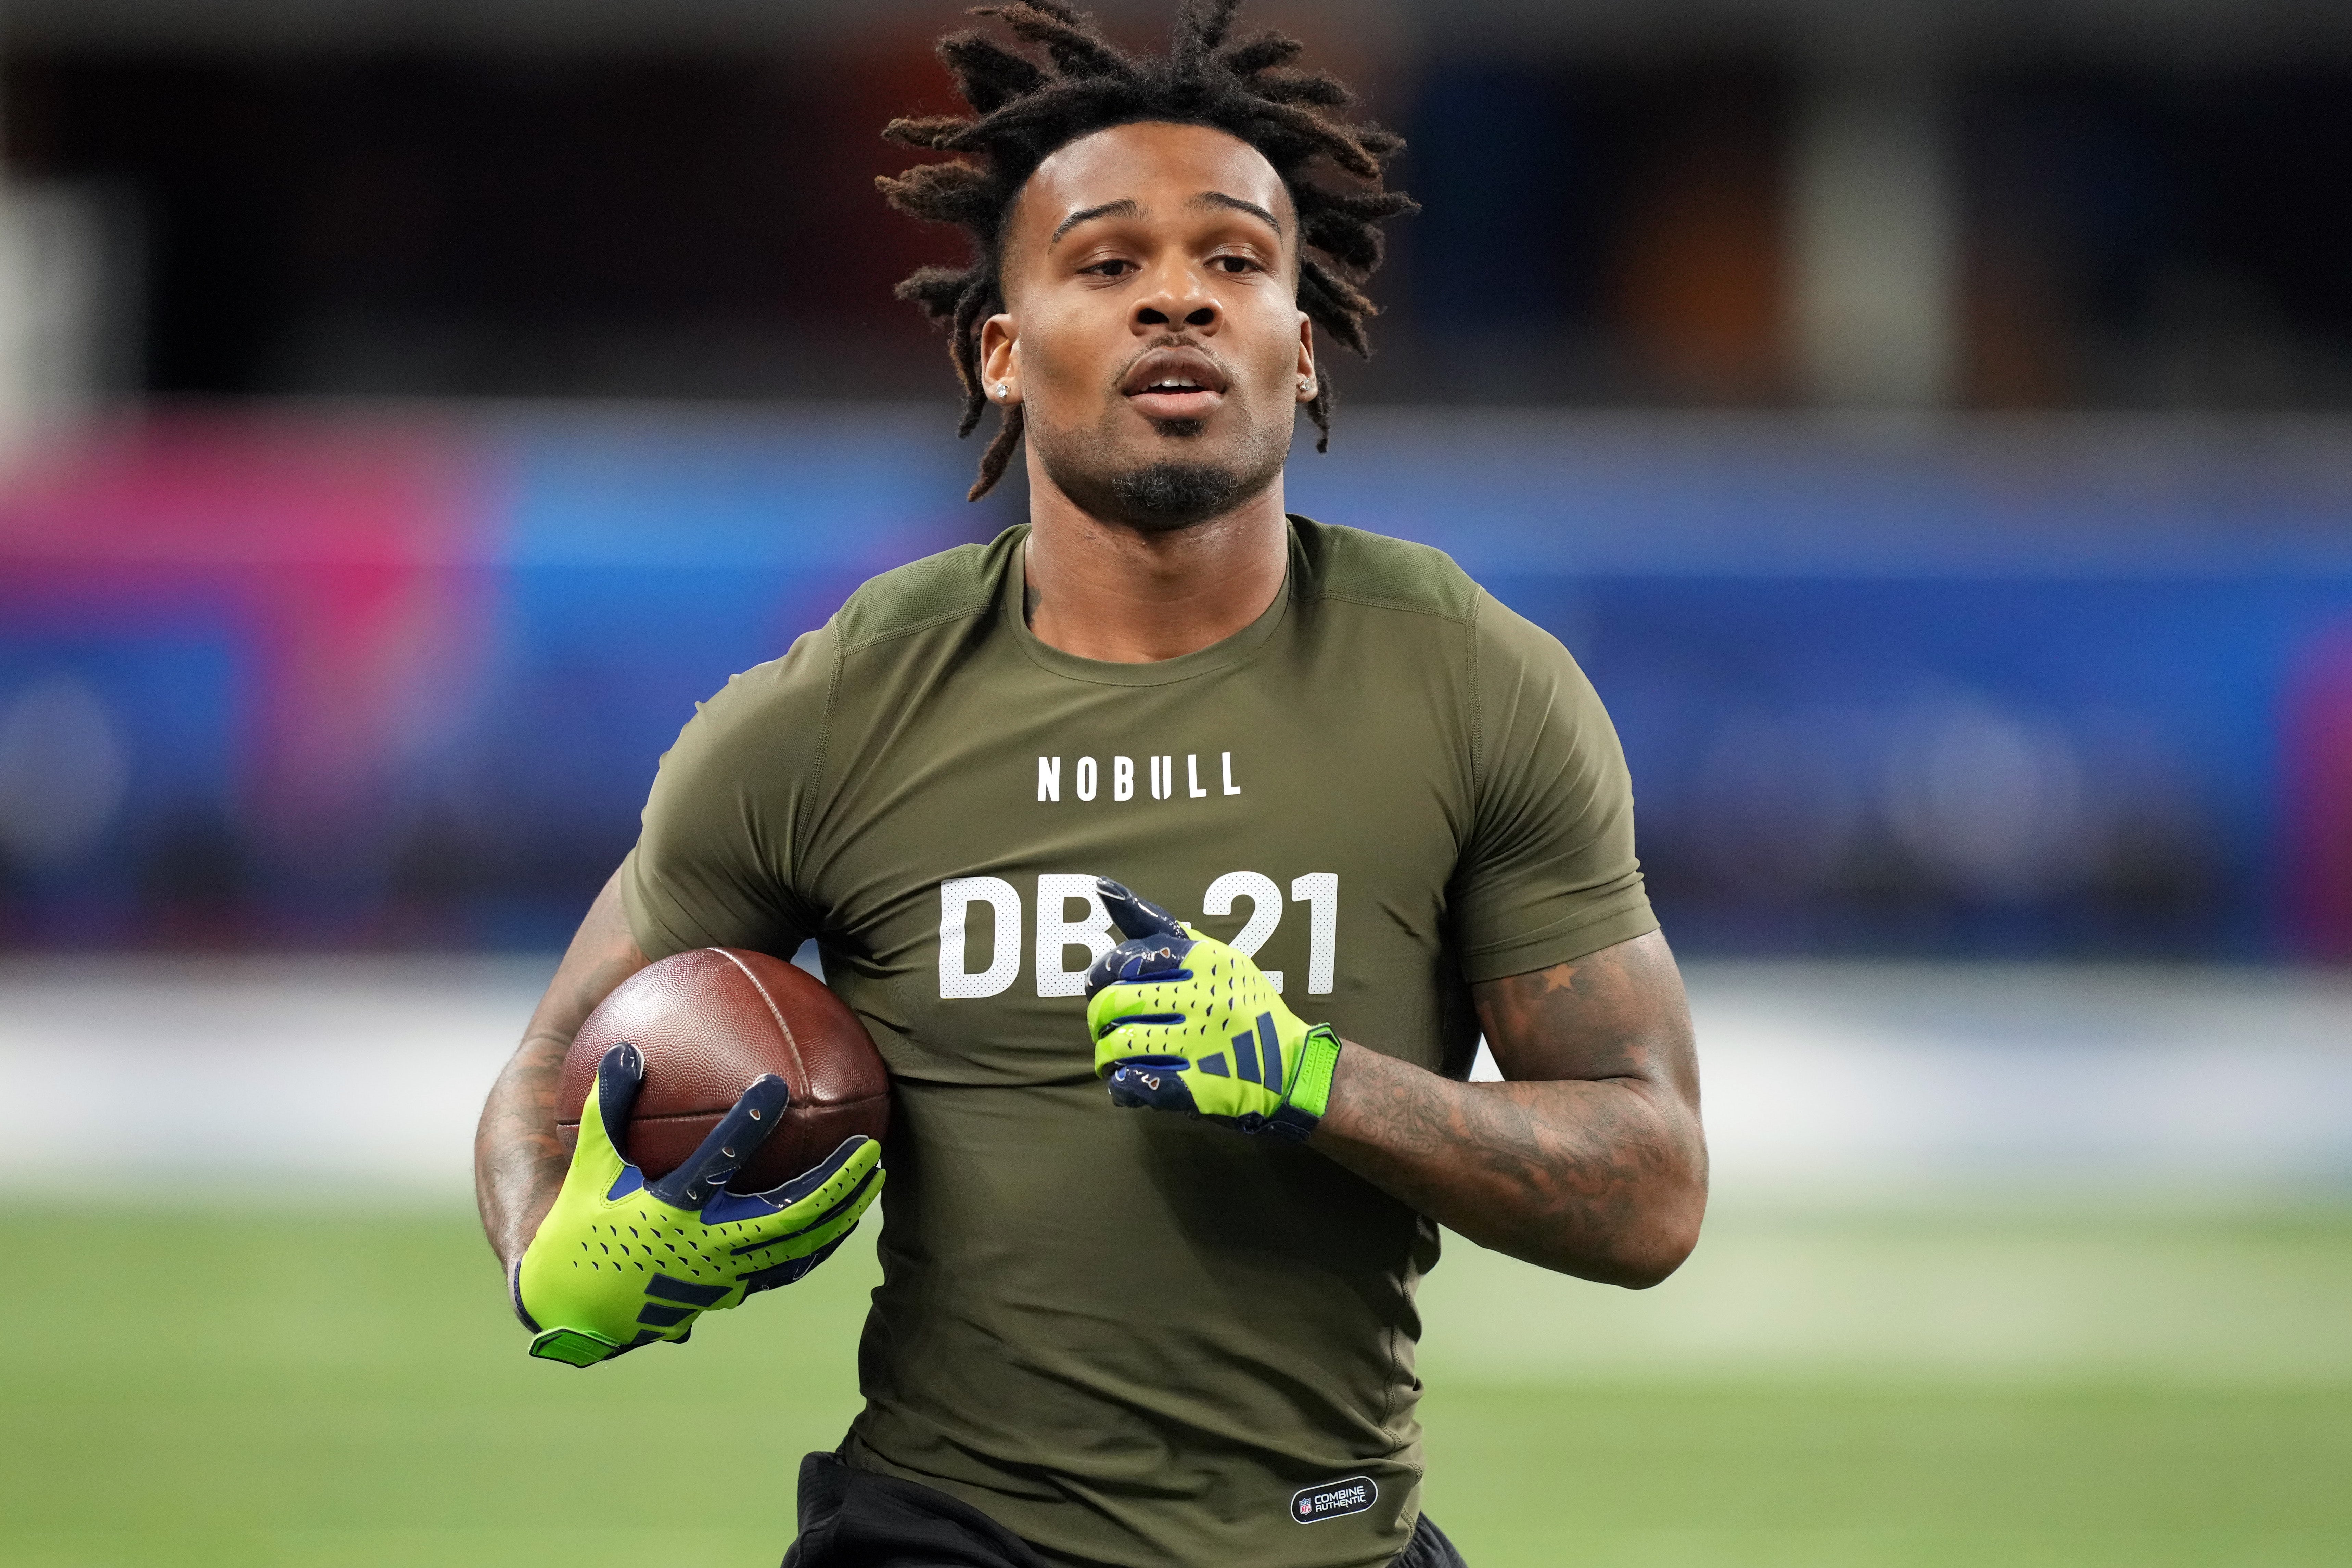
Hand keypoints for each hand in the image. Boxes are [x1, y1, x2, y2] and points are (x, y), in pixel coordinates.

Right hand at [511, 1042, 882, 1366]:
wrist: (575, 1313)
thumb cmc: (577, 1232)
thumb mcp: (587, 1169)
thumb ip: (608, 1110)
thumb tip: (627, 1049)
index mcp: (667, 1214)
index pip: (714, 1163)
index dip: (746, 1125)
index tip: (775, 1085)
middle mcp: (703, 1248)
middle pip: (787, 1214)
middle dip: (834, 1182)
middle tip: (872, 1148)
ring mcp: (723, 1276)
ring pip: (798, 1245)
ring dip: (842, 1213)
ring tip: (876, 1180)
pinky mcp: (731, 1292)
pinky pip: (787, 1267)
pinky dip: (820, 1243)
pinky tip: (843, 1220)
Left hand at [1082, 878, 1341, 1140]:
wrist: (1291, 1067)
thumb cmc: (1245, 1008)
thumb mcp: (1215, 957)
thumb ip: (1161, 928)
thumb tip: (1105, 888)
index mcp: (1206, 960)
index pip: (1130, 957)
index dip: (1102, 974)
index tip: (1101, 986)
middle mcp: (1204, 997)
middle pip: (1117, 1002)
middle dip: (1098, 1019)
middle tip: (1105, 1027)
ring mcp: (1201, 1043)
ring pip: (1120, 1044)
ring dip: (1106, 1054)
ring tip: (1113, 1058)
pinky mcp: (1198, 1086)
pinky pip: (1135, 1083)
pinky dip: (1120, 1086)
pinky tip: (1126, 1083)